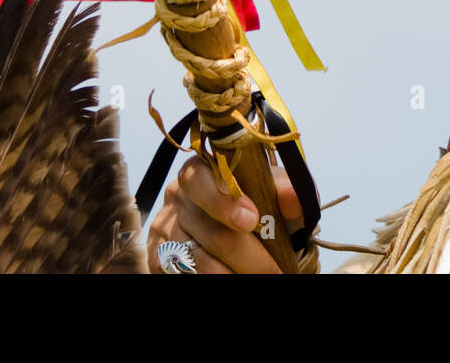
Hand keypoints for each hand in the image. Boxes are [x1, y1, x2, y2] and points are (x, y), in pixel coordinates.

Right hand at [147, 157, 303, 272]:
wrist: (239, 233)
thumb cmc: (255, 205)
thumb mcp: (271, 191)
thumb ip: (284, 189)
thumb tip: (292, 199)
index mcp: (201, 170)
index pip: (201, 179)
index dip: (225, 202)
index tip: (252, 221)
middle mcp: (177, 196)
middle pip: (211, 232)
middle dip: (251, 256)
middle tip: (276, 271)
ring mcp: (164, 228)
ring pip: (201, 262)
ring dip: (236, 274)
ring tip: (262, 277)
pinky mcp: (157, 257)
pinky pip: (185, 276)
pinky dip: (214, 280)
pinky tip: (233, 277)